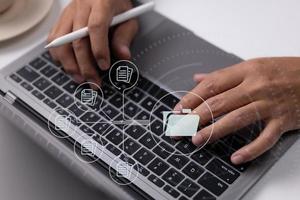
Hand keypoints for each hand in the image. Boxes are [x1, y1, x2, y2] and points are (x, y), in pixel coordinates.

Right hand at [47, 0, 137, 86]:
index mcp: (101, 3)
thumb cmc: (116, 6)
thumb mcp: (128, 19)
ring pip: (60, 42)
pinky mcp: (60, 19)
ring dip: (69, 65)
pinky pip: (53, 40)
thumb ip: (125, 37)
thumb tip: (123, 56)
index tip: (104, 66)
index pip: (96, 27)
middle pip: (77, 40)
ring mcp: (68, 13)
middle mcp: (81, 6)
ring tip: (80, 78)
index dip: (99, 50)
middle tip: (93, 81)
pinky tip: (70, 67)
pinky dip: (59, 57)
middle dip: (85, 66)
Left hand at [176, 57, 299, 164]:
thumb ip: (223, 74)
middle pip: (219, 102)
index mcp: (246, 70)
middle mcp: (256, 86)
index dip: (191, 98)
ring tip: (197, 139)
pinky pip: (266, 138)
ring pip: (237, 118)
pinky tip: (236, 158)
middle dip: (195, 116)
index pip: (211, 84)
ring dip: (214, 131)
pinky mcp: (284, 120)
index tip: (178, 110)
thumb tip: (198, 79)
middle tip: (180, 128)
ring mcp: (270, 104)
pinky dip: (251, 150)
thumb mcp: (253, 66)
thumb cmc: (285, 71)